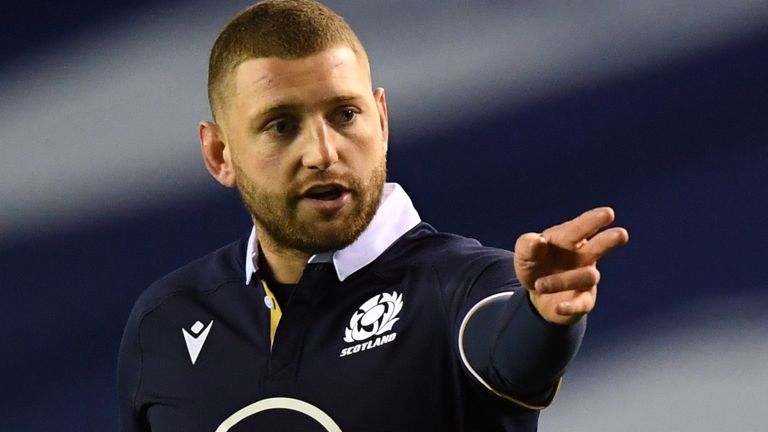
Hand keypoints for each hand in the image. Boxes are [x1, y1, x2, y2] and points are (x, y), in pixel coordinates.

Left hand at [514, 207, 628, 324]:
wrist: (536, 295)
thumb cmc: (535, 265)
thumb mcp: (524, 255)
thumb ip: (527, 246)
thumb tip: (538, 241)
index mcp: (567, 239)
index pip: (579, 228)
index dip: (593, 220)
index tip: (607, 213)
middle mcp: (583, 256)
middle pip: (600, 246)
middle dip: (609, 241)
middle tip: (621, 234)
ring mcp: (585, 279)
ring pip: (586, 276)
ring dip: (562, 280)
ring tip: (539, 284)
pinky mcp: (584, 300)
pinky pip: (582, 303)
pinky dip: (570, 305)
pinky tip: (558, 306)